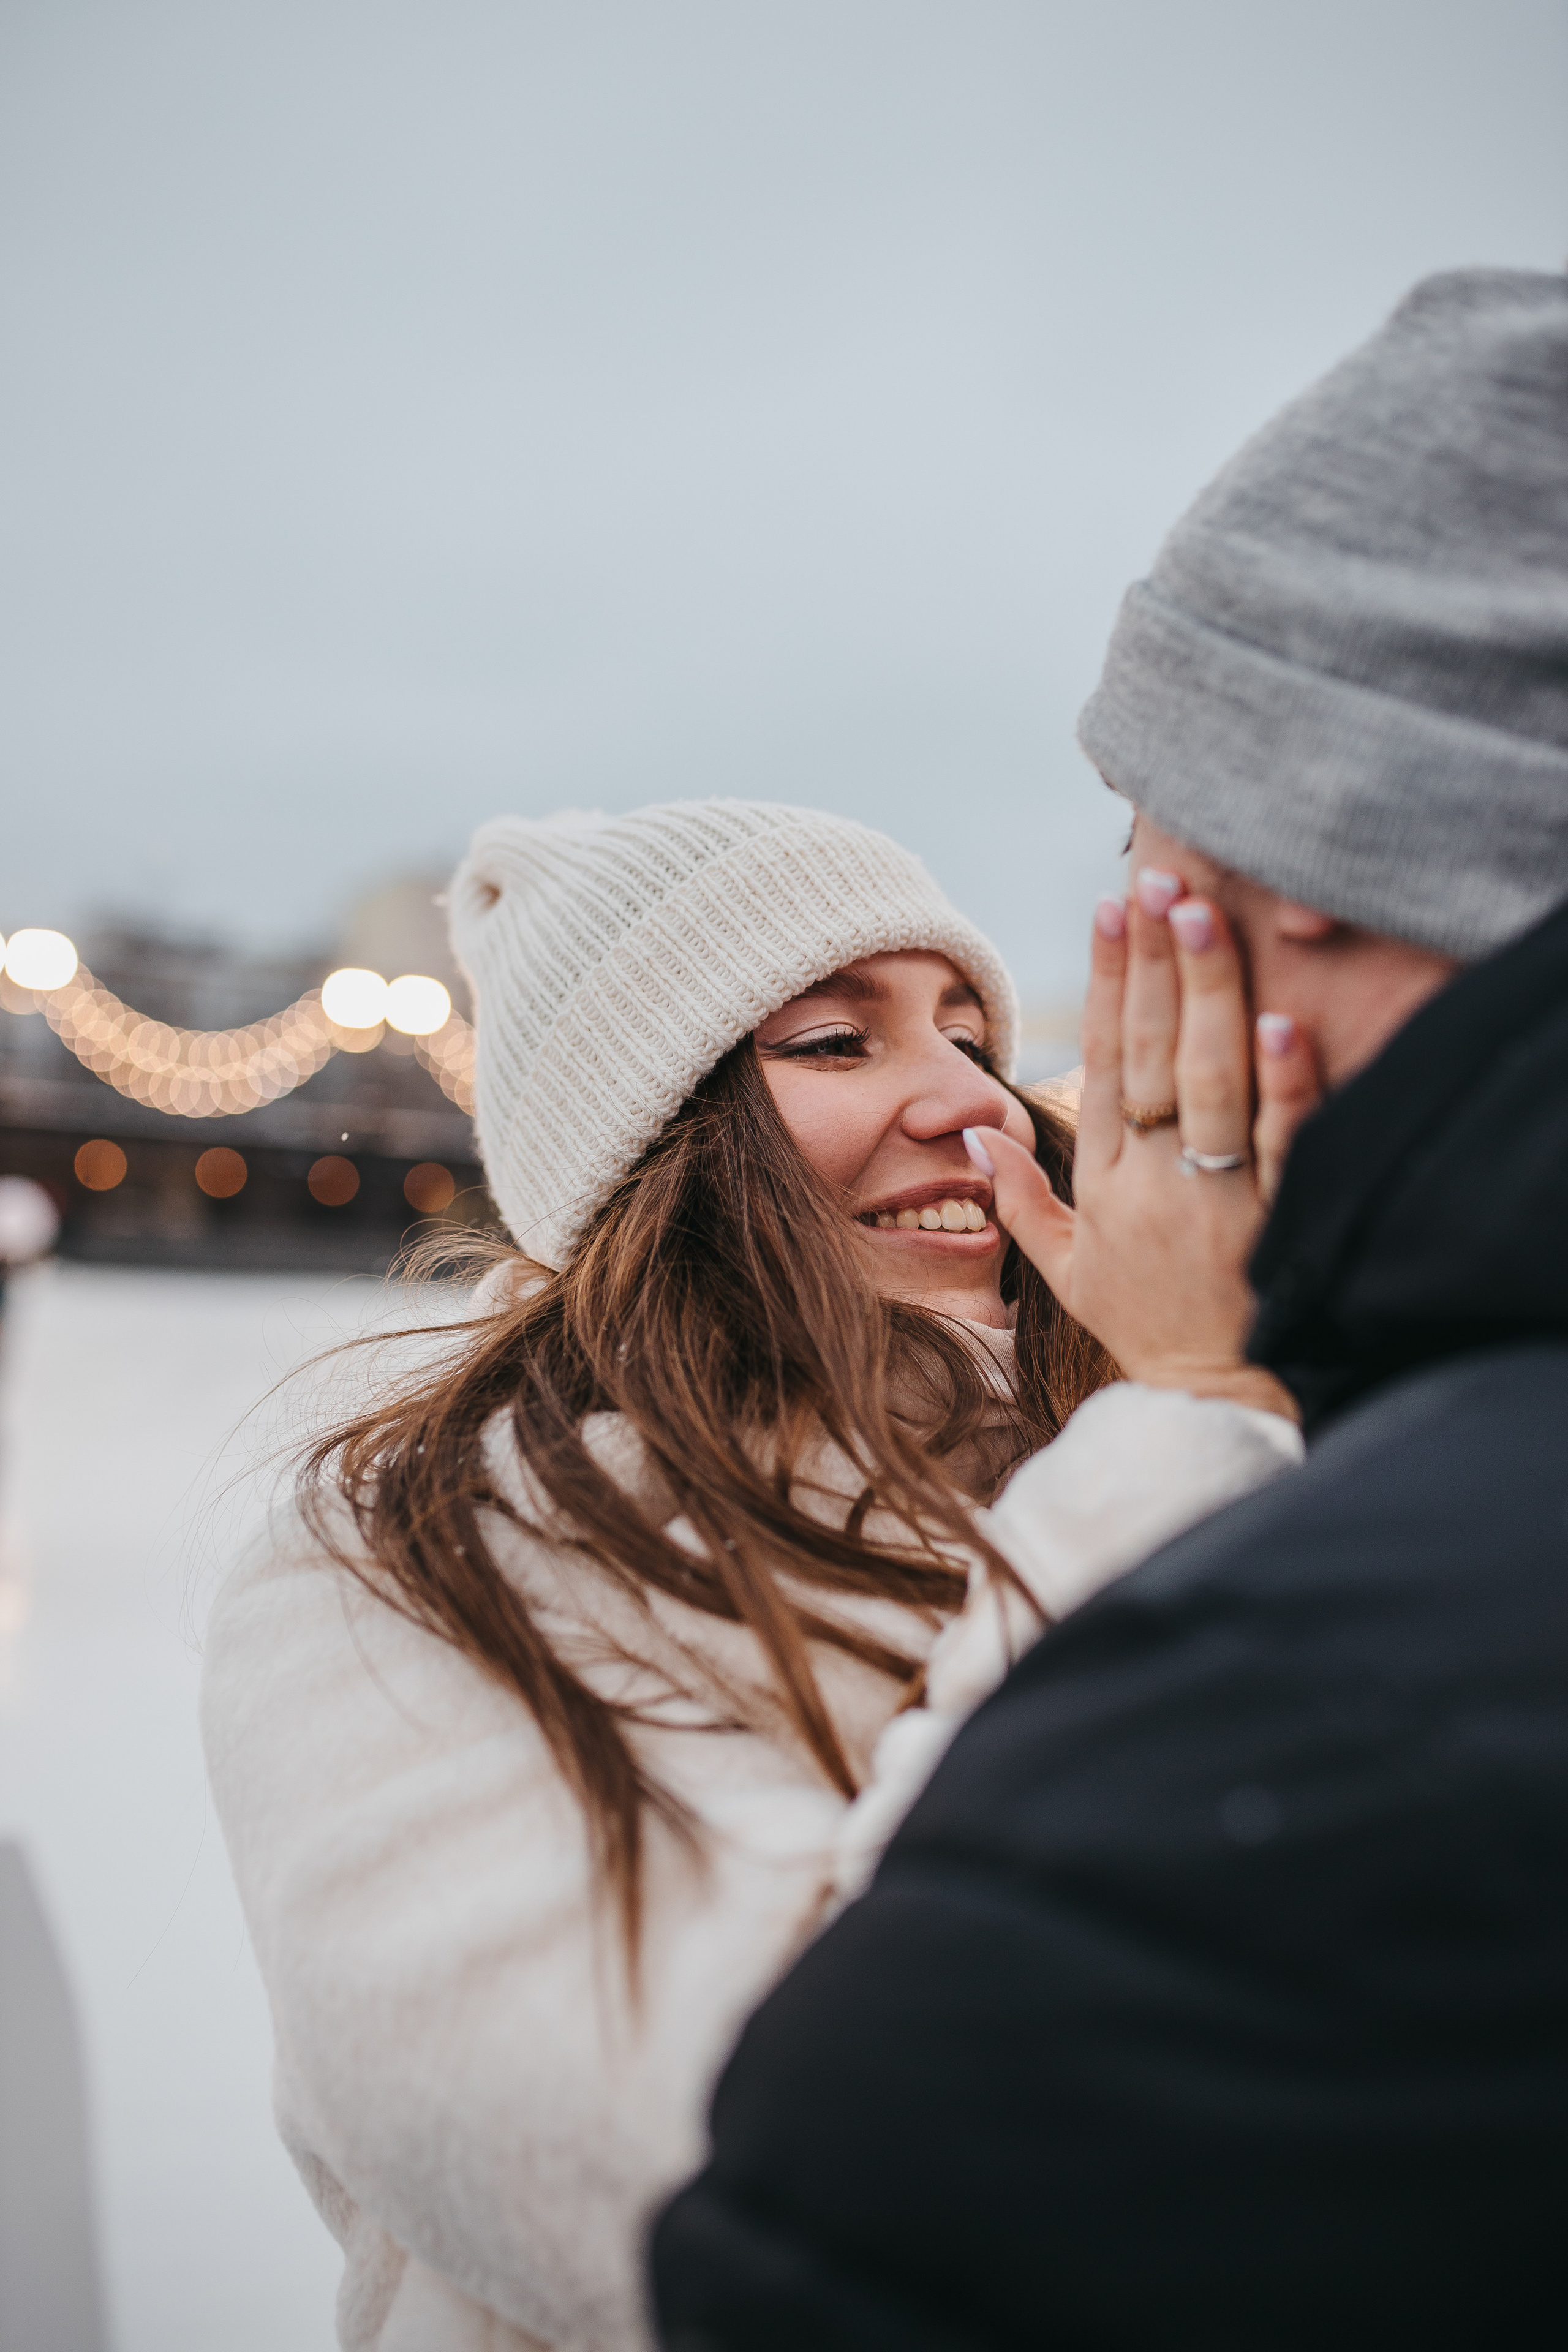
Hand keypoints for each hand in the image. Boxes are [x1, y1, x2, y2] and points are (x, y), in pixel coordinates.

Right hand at [967, 871, 1319, 1416]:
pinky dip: (1285, 1084)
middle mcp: (1155, 1180)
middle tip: (1159, 880)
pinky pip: (1284, 1143)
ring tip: (1203, 916)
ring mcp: (1217, 1199)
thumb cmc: (1144, 1325)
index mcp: (1105, 1181)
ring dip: (1206, 995)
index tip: (1109, 910)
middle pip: (1153, 1054)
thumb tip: (971, 1133)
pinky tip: (1283, 1022)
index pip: (1105, 1061)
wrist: (1214, 1400)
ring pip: (1210, 1081)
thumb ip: (1017, 1198)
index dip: (1107, 982)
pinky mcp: (1278, 1220)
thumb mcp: (1065, 1269)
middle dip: (1153, 963)